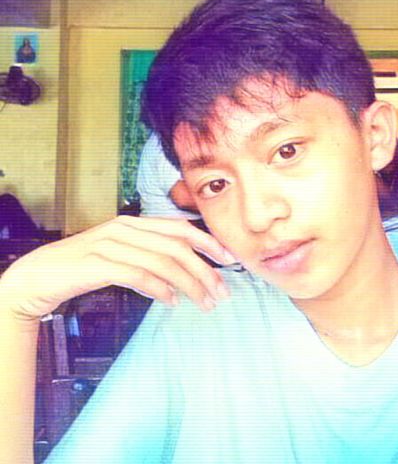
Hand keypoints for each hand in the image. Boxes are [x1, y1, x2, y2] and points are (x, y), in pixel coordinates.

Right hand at [0, 216, 234, 321]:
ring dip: (189, 285)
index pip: (180, 227)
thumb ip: (149, 254)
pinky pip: (139, 275)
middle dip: (205, 270)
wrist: (40, 274)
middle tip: (222, 292)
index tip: (229, 258)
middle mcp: (126, 228)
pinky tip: (172, 302)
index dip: (208, 242)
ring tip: (204, 303)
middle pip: (177, 247)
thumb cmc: (86, 266)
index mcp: (134, 222)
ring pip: (163, 262)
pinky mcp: (98, 264)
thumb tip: (186, 272)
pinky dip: (160, 289)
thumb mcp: (121, 252)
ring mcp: (111, 244)